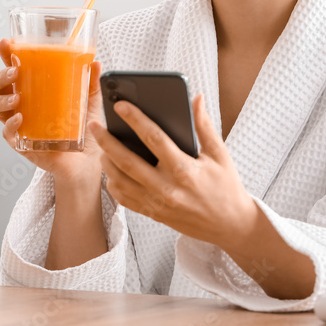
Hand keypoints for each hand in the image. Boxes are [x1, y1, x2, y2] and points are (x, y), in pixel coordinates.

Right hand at [0, 38, 103, 187]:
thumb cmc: (83, 129)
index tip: (6, 43)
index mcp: (31, 89)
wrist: (87, 162)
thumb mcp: (89, 102)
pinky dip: (11, 124)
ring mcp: (17, 123)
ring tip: (17, 97)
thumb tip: (95, 62)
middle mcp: (20, 104)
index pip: (12, 67)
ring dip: (0, 98)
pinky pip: (6, 132)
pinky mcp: (21, 143)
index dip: (6, 54)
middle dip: (0, 75)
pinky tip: (20, 119)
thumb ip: (90, 82)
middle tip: (15, 72)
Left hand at [91, 94, 255, 248]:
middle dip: (107, 141)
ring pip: (121, 182)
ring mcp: (157, 204)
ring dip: (107, 162)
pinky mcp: (153, 214)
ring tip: (101, 146)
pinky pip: (125, 199)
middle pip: (128, 161)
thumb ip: (204, 126)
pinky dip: (114, 183)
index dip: (135, 120)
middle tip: (94, 125)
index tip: (120, 105)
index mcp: (185, 170)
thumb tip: (196, 99)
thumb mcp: (220, 155)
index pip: (154, 139)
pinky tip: (112, 170)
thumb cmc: (226, 188)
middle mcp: (168, 188)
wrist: (231, 226)